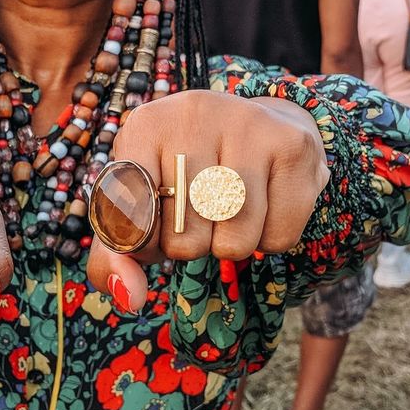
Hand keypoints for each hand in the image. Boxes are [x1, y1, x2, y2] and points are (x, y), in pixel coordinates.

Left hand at [85, 90, 329, 312]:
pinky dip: (269, 241)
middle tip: (198, 214)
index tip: (155, 228)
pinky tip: (263, 207)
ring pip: (235, 241)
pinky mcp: (293, 145)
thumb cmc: (186, 176)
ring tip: (229, 211)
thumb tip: (130, 296)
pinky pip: (278, 237)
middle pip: (185, 236)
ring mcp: (247, 124)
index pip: (132, 216)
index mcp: (145, 125)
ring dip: (230, 245)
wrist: (259, 128)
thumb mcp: (140, 204)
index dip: (145, 242)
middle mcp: (193, 113)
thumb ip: (116, 255)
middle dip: (190, 245)